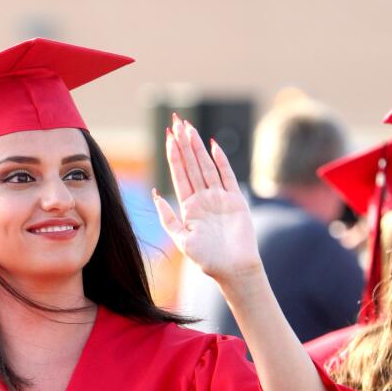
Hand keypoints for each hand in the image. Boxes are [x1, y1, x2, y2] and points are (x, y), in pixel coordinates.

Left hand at [152, 115, 261, 288]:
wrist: (232, 269)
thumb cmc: (207, 259)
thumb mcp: (181, 239)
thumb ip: (168, 218)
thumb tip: (155, 194)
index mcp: (189, 207)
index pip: (179, 175)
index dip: (174, 156)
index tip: (168, 137)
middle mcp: (204, 199)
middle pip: (192, 166)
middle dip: (184, 144)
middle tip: (178, 121)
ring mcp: (220, 198)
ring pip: (207, 166)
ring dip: (198, 147)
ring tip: (190, 128)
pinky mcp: (236, 200)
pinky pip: (228, 176)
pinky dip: (221, 161)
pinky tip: (213, 145)